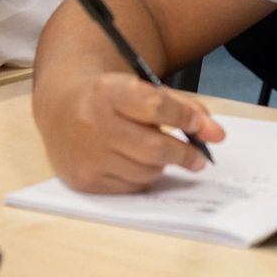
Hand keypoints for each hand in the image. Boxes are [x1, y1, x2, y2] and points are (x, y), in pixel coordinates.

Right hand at [37, 71, 225, 192]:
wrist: (60, 108)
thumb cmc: (111, 98)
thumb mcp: (140, 89)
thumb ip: (181, 107)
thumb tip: (215, 134)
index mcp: (109, 91)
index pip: (156, 106)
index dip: (186, 118)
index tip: (205, 128)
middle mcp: (94, 123)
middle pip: (154, 147)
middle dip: (184, 154)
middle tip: (199, 158)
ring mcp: (87, 155)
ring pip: (146, 171)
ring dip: (160, 165)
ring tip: (156, 153)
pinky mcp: (84, 180)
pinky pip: (130, 187)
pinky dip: (141, 177)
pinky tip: (132, 163)